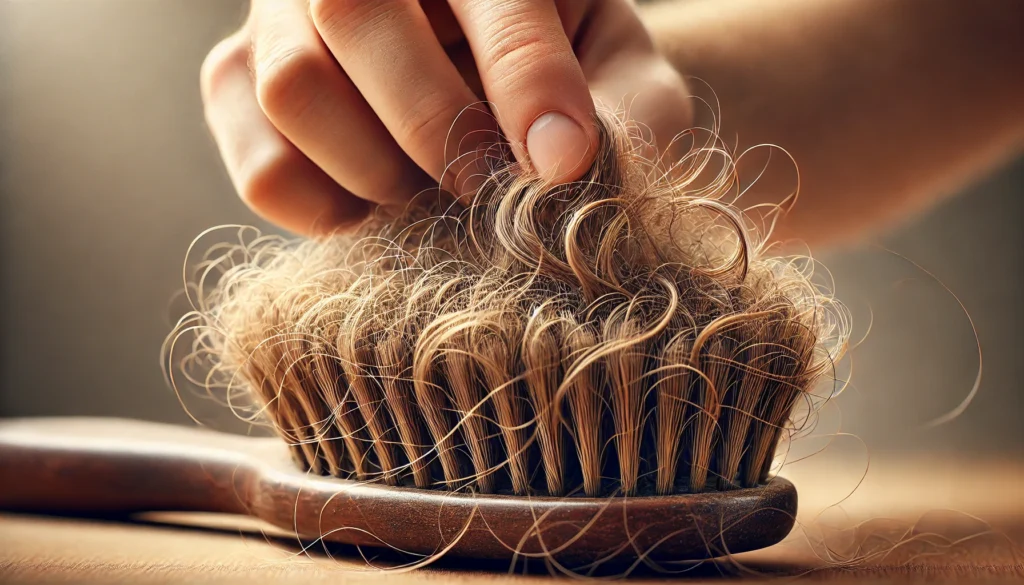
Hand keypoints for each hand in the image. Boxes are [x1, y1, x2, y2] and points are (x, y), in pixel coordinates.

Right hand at [201, 0, 691, 235]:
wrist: (488, 79)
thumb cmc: (565, 71)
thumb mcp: (616, 75)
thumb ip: (626, 106)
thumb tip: (561, 162)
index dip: (526, 80)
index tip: (564, 166)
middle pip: (351, 13)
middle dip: (433, 124)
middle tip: (485, 187)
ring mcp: (280, 19)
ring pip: (291, 85)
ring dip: (375, 168)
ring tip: (431, 195)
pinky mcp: (238, 87)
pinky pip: (261, 167)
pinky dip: (326, 213)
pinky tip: (380, 208)